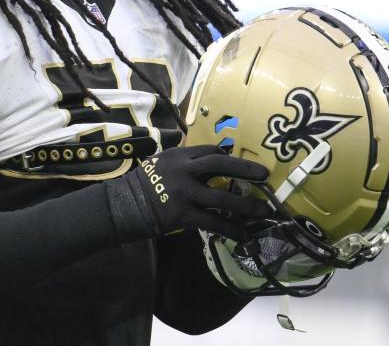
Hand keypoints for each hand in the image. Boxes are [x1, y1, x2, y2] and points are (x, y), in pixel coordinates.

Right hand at [105, 145, 269, 239]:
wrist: (123, 206)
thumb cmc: (142, 184)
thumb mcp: (161, 162)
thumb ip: (183, 160)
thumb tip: (209, 158)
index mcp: (179, 156)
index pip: (211, 152)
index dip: (230, 158)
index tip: (243, 166)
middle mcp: (184, 170)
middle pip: (220, 165)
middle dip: (245, 170)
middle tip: (265, 176)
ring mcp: (184, 193)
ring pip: (221, 198)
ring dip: (246, 205)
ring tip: (264, 211)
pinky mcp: (183, 215)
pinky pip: (212, 222)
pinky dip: (229, 229)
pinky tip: (243, 235)